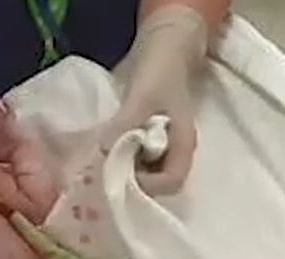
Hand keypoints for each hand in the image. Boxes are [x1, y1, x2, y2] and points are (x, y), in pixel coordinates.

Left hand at [100, 6, 207, 195]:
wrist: (163, 48)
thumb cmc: (161, 71)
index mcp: (183, 145)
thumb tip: (105, 151)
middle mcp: (173, 152)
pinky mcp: (145, 141)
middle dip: (131, 181)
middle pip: (155, 184)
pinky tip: (103, 151)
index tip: (122, 171)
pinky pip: (133, 160)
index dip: (147, 185)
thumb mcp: (144, 96)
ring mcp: (160, 148)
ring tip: (101, 161)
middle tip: (105, 169)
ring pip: (142, 174)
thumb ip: (127, 123)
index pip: (171, 182)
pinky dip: (119, 159)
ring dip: (122, 171)